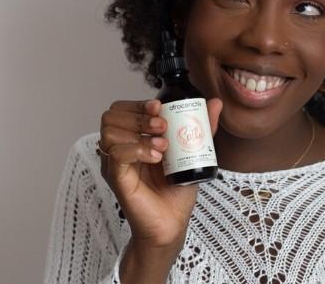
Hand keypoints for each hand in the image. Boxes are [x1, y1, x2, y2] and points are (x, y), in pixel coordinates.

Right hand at [98, 97, 222, 248]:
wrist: (173, 222)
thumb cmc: (176, 189)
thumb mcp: (192, 151)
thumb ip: (202, 127)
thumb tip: (215, 103)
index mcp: (131, 138)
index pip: (121, 109)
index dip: (138, 103)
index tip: (160, 106)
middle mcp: (118, 148)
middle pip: (111, 116)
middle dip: (139, 115)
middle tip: (163, 126)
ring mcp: (114, 164)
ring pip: (109, 132)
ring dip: (139, 132)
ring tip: (163, 145)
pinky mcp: (117, 178)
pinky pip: (116, 154)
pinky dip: (138, 149)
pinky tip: (156, 157)